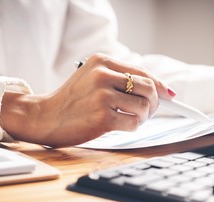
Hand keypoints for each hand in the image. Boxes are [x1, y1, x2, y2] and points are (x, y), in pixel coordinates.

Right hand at [0, 53, 171, 147]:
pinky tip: (121, 126)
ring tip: (131, 119)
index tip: (169, 95)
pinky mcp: (102, 117)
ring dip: (143, 117)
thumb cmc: (72, 99)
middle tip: (148, 112)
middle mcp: (103, 75)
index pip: (142, 71)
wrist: (44, 117)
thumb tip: (159, 90)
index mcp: (102, 61)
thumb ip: (120, 78)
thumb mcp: (92, 77)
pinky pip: (134, 123)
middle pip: (148, 88)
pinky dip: (133, 127)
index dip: (160, 84)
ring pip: (144, 107)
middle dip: (154, 103)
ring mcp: (102, 96)